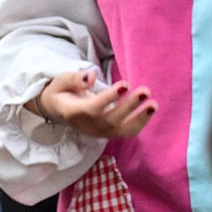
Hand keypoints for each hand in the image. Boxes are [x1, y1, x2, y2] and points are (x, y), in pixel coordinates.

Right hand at [36, 70, 156, 138]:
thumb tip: (91, 77)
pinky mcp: (108, 133)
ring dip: (139, 118)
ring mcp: (99, 132)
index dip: (109, 98)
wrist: (58, 110)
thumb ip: (74, 79)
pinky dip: (140, 123)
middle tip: (145, 91)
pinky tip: (149, 109)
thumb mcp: (61, 81)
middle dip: (129, 106)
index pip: (93, 108)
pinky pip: (126, 132)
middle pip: (110, 119)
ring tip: (153, 105)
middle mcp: (87, 125)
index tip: (124, 84)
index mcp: (73, 112)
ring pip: (121, 130)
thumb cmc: (62, 92)